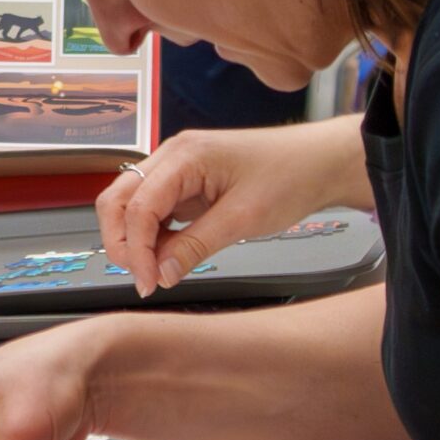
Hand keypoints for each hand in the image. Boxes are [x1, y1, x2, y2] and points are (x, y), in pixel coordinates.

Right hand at [98, 117, 368, 296]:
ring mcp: (175, 167)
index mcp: (183, 156)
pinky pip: (153, 208)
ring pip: (130, 204)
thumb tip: (160, 274)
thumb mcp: (244, 219)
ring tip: (155, 270)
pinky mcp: (185, 181)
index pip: (137, 206)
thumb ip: (196, 246)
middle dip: (121, 241)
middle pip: (118, 199)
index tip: (148, 283)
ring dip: (134, 239)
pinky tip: (168, 254)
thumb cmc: (290, 178)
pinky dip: (152, 234)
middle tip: (142, 278)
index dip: (136, 249)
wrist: (321, 162)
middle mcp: (170, 156)